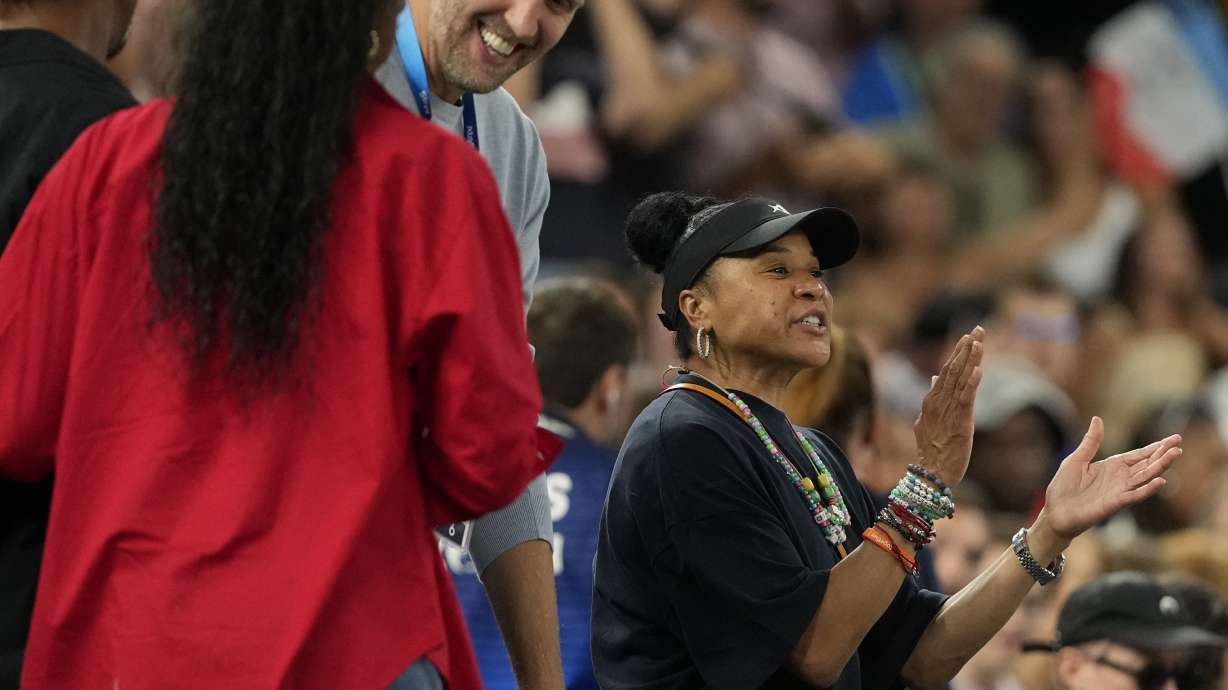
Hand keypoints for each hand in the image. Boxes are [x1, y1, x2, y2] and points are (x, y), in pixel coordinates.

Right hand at [913, 327, 984, 485]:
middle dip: (966, 349)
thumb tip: (934, 378)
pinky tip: (978, 370)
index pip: (946, 370)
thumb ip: (932, 398)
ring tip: (978, 342)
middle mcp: (938, 403)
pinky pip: (966, 400)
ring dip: (970, 360)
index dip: (958, 352)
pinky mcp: (961, 424)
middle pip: (953, 370)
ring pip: (960, 381)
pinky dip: (972, 384)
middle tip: (977, 329)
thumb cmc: (931, 451)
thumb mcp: (928, 420)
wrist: (930, 475)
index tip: (969, 336)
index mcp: (932, 401)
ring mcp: (948, 412)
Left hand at [1038, 417, 1182, 540]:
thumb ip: (1091, 442)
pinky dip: (1147, 489)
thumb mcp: (1076, 459)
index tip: (1173, 439)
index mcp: (1112, 466)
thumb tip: (1098, 419)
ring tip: (1174, 454)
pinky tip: (1161, 481)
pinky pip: (1134, 495)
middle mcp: (1120, 478)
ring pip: (1145, 477)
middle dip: (1163, 454)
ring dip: (1160, 467)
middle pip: (1147, 464)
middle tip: (1179, 443)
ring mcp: (1120, 491)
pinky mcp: (1115, 503)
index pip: (1139, 455)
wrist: (1055, 512)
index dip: (1156, 447)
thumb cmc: (1064, 487)